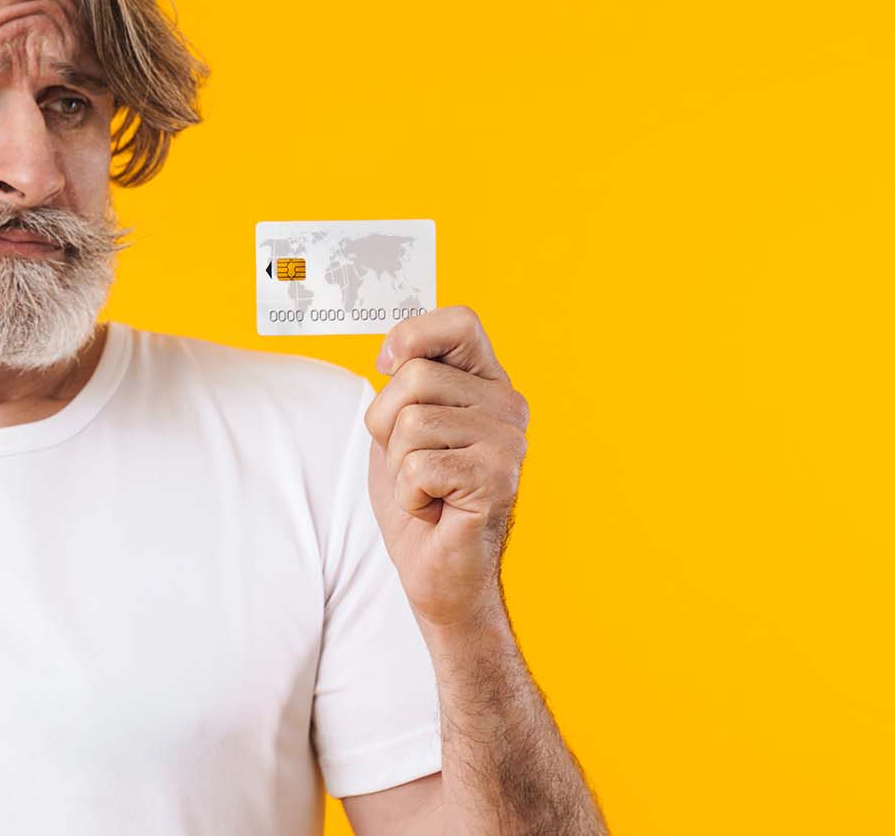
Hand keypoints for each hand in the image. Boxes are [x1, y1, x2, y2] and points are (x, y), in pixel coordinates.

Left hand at [362, 305, 530, 635]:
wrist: (438, 572)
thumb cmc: (419, 498)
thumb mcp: (400, 426)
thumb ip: (404, 382)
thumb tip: (392, 349)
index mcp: (488, 385)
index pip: (460, 322)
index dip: (412, 335)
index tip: (387, 365)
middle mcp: (508, 406)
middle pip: (413, 376)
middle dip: (386, 425)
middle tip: (413, 464)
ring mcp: (508, 443)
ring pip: (410, 422)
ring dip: (398, 465)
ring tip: (427, 489)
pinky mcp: (497, 480)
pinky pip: (418, 466)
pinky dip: (409, 495)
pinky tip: (433, 510)